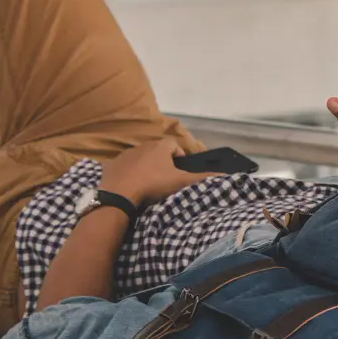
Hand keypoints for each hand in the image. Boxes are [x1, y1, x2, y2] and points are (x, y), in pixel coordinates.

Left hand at [100, 138, 217, 204]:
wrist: (119, 194)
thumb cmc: (153, 185)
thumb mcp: (180, 182)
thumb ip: (201, 178)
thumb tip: (225, 175)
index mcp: (160, 147)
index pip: (173, 144)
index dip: (179, 154)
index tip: (180, 168)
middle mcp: (142, 146)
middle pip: (156, 149)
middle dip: (161, 159)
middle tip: (165, 177)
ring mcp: (125, 154)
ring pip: (138, 156)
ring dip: (144, 165)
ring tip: (148, 182)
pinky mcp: (111, 165)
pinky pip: (122, 166)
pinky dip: (127, 172)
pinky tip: (129, 185)